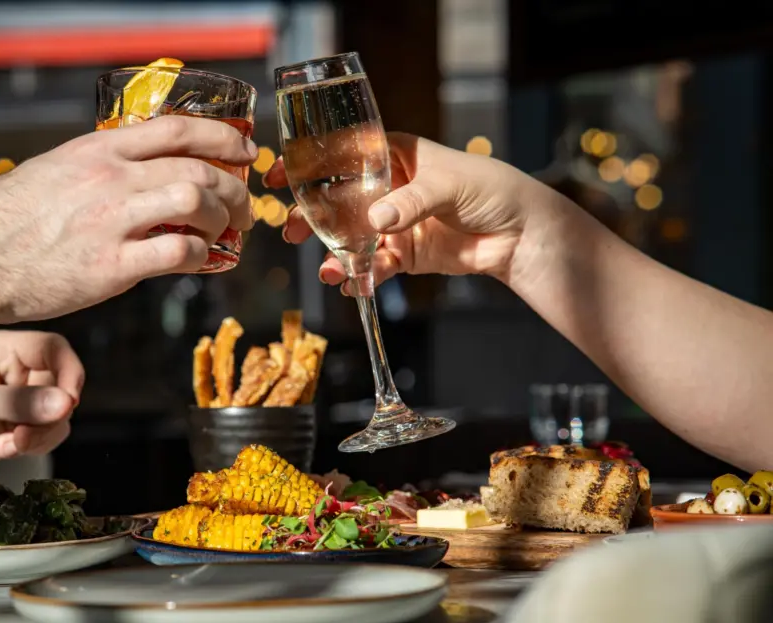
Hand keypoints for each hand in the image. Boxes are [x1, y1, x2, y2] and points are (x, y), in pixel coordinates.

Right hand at [0, 116, 257, 325]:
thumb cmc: (11, 217)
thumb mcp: (59, 170)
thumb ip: (104, 169)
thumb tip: (146, 177)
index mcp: (99, 150)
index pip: (177, 130)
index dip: (222, 137)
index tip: (244, 149)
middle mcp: (111, 178)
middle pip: (197, 168)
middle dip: (233, 189)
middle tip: (241, 208)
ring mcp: (113, 220)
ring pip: (194, 202)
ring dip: (222, 220)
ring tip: (224, 234)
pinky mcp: (111, 266)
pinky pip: (177, 253)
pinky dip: (200, 256)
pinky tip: (200, 261)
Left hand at [0, 330, 82, 484]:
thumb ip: (18, 402)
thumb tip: (65, 404)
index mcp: (3, 351)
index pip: (54, 349)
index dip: (70, 372)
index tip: (68, 402)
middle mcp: (16, 372)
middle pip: (62, 385)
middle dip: (50, 415)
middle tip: (25, 434)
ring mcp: (19, 401)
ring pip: (59, 413)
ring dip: (41, 434)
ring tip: (9, 444)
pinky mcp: (19, 426)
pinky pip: (48, 433)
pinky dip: (34, 445)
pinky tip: (4, 448)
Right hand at [265, 132, 558, 290]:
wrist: (521, 234)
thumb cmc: (492, 190)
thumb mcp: (449, 185)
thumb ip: (410, 202)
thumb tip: (376, 221)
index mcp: (395, 156)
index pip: (343, 155)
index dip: (308, 164)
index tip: (280, 175)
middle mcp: (388, 189)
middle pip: (337, 200)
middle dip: (312, 216)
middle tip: (294, 230)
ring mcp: (394, 224)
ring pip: (350, 238)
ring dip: (333, 254)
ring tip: (327, 270)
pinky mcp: (404, 255)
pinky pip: (373, 267)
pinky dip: (361, 278)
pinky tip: (353, 286)